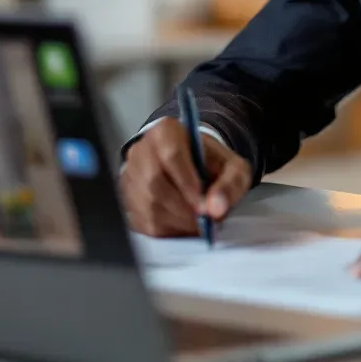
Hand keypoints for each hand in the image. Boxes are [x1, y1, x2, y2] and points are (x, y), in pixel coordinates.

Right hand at [120, 118, 251, 236]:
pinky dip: (166, 230)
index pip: (171, 155)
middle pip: (155, 183)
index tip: (204, 204)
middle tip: (204, 220)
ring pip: (148, 205)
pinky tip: (182, 224)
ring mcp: (130, 175)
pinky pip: (142, 222)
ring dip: (176, 221)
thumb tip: (216, 208)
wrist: (195, 165)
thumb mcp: (233, 167)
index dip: (188, 183)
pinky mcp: (127, 199)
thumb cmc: (212, 164)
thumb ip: (231, 184)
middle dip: (184, 208)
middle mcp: (142, 150)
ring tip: (197, 222)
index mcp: (167, 131)